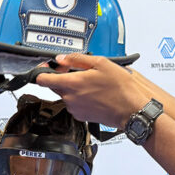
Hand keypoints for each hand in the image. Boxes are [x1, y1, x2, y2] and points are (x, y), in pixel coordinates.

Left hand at [34, 53, 150, 127]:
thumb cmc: (120, 88)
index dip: (42, 71)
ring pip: (65, 95)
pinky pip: (74, 104)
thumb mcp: (101, 63)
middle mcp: (70, 98)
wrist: (131, 109)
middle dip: (61, 77)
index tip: (47, 67)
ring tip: (91, 83)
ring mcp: (75, 109)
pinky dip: (79, 97)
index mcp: (71, 84)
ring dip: (73, 88)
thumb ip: (76, 59)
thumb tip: (61, 58)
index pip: (42, 80)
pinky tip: (93, 93)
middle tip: (77, 71)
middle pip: (54, 86)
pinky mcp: (81, 116)